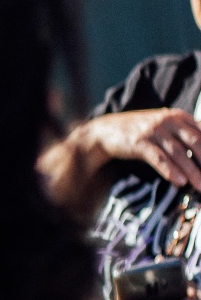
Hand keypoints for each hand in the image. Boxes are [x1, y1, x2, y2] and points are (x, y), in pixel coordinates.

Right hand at [85, 107, 200, 193]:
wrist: (107, 130)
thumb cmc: (142, 132)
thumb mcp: (166, 127)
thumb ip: (186, 134)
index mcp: (180, 117)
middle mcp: (169, 121)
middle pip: (196, 142)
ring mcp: (153, 130)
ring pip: (179, 153)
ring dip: (192, 172)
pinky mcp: (139, 142)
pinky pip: (159, 158)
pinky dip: (170, 170)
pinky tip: (179, 182)